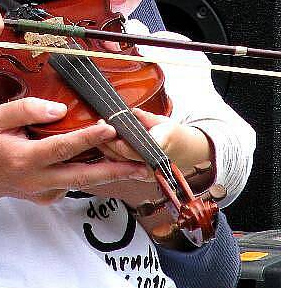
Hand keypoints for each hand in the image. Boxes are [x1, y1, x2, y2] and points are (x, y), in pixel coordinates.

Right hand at [0, 99, 147, 244]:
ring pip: (82, 182)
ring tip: (137, 166)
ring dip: (110, 174)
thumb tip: (60, 110)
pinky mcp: (48, 197)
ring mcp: (44, 192)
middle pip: (83, 175)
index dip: (87, 138)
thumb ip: (27, 109)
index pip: (62, 147)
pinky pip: (72, 183)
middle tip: (141, 164)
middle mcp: (38, 179)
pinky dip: (91, 175)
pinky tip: (107, 165)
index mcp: (25, 158)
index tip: (109, 127)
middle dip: (115, 170)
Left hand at [99, 107, 213, 175]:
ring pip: (121, 164)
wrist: (188, 151)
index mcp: (160, 149)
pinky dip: (113, 157)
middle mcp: (153, 165)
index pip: (133, 149)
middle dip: (108, 142)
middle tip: (99, 125)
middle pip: (123, 157)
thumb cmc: (175, 135)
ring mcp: (147, 173)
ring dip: (108, 149)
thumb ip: (146, 118)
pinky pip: (123, 167)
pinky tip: (104, 146)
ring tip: (99, 133)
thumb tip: (133, 112)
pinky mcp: (141, 175)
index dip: (119, 141)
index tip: (108, 129)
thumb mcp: (163, 121)